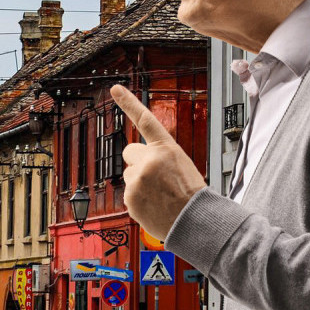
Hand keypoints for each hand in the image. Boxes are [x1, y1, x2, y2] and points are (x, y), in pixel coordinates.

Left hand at [111, 85, 206, 241]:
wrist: (195, 220)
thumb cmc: (192, 195)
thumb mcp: (181, 165)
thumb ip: (160, 158)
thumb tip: (140, 163)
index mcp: (166, 148)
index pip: (145, 119)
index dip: (128, 102)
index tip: (114, 88)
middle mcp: (149, 160)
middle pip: (129, 152)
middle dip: (136, 161)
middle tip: (153, 176)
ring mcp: (137, 179)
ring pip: (129, 175)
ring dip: (139, 183)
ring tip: (159, 195)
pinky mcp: (130, 197)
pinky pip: (128, 194)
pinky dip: (138, 200)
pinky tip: (154, 205)